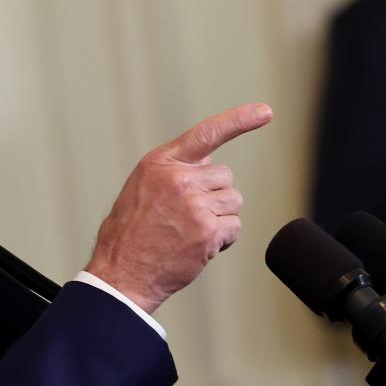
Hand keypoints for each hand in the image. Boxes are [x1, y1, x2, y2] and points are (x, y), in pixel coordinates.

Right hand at [85, 103, 272, 314]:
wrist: (121, 273)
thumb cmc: (128, 235)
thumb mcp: (140, 189)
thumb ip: (172, 172)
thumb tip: (206, 165)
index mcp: (159, 163)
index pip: (206, 133)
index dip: (239, 120)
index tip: (265, 112)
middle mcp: (178, 178)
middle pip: (225, 176)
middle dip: (214, 196)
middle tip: (187, 216)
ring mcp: (194, 204)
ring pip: (233, 202)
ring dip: (219, 218)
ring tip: (189, 232)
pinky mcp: (207, 230)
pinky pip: (234, 228)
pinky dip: (222, 240)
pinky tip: (197, 246)